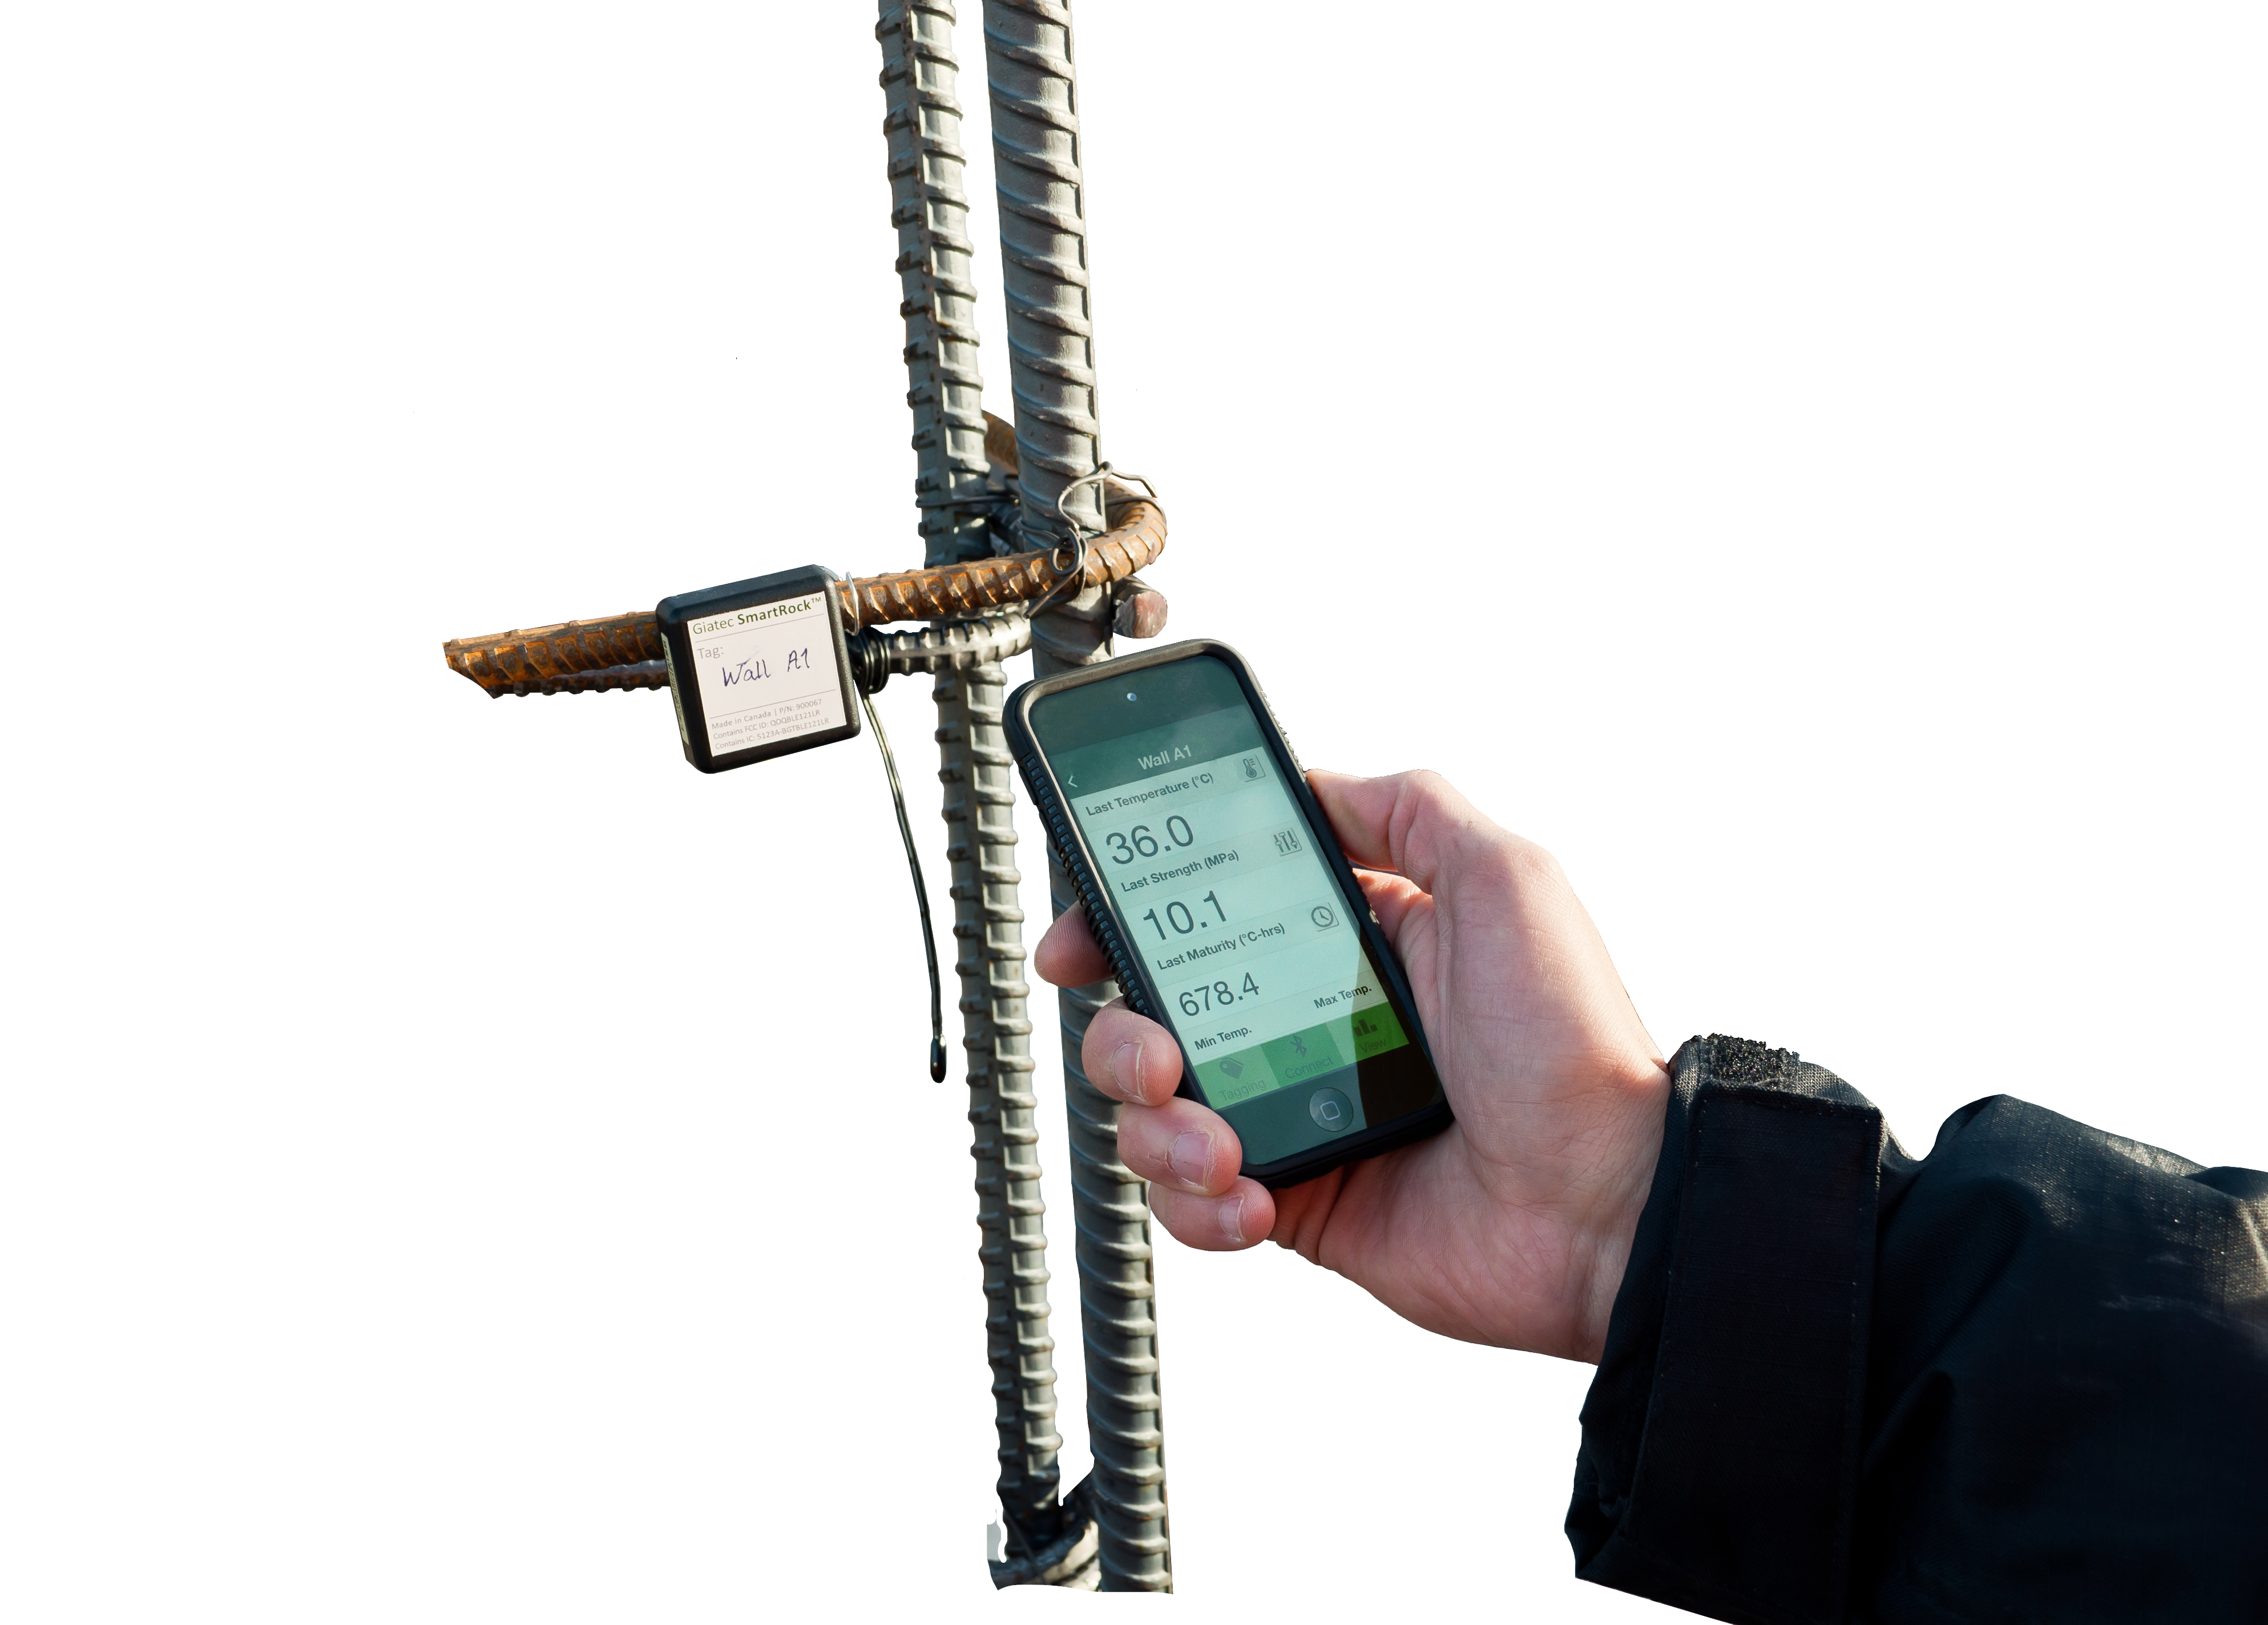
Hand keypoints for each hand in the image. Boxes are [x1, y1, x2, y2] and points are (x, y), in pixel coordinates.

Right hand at [1032, 769, 1669, 1363]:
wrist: (1606, 1207)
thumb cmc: (1569, 1044)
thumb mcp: (1505, 877)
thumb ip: (1409, 809)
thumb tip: (1314, 778)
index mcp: (1347, 944)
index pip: (1203, 914)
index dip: (1124, 917)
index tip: (1084, 932)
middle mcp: (1307, 1027)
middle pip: (1151, 1014)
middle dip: (1122, 1032)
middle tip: (1153, 1049)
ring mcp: (1294, 1116)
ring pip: (1152, 1113)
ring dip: (1155, 1127)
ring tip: (1219, 1142)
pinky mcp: (1294, 1201)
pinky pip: (1191, 1204)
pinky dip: (1196, 1205)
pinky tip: (1252, 1196)